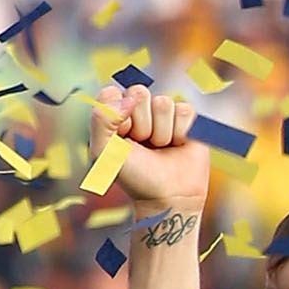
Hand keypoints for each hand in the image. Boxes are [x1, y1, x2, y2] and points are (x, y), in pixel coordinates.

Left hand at [95, 82, 208, 217]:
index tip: (121, 137)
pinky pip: (184, 110)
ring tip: (159, 147)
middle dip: (140, 123)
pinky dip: (181, 132)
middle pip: (139, 92)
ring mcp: (162, 113)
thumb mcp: (104, 152)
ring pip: (163, 102)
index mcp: (113, 116)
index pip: (112, 93)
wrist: (168, 195)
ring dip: (161, 131)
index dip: (117, 115)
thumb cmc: (133, 176)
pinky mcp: (187, 117)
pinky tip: (177, 144)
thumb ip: (101, 121)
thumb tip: (125, 97)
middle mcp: (138, 111)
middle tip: (141, 144)